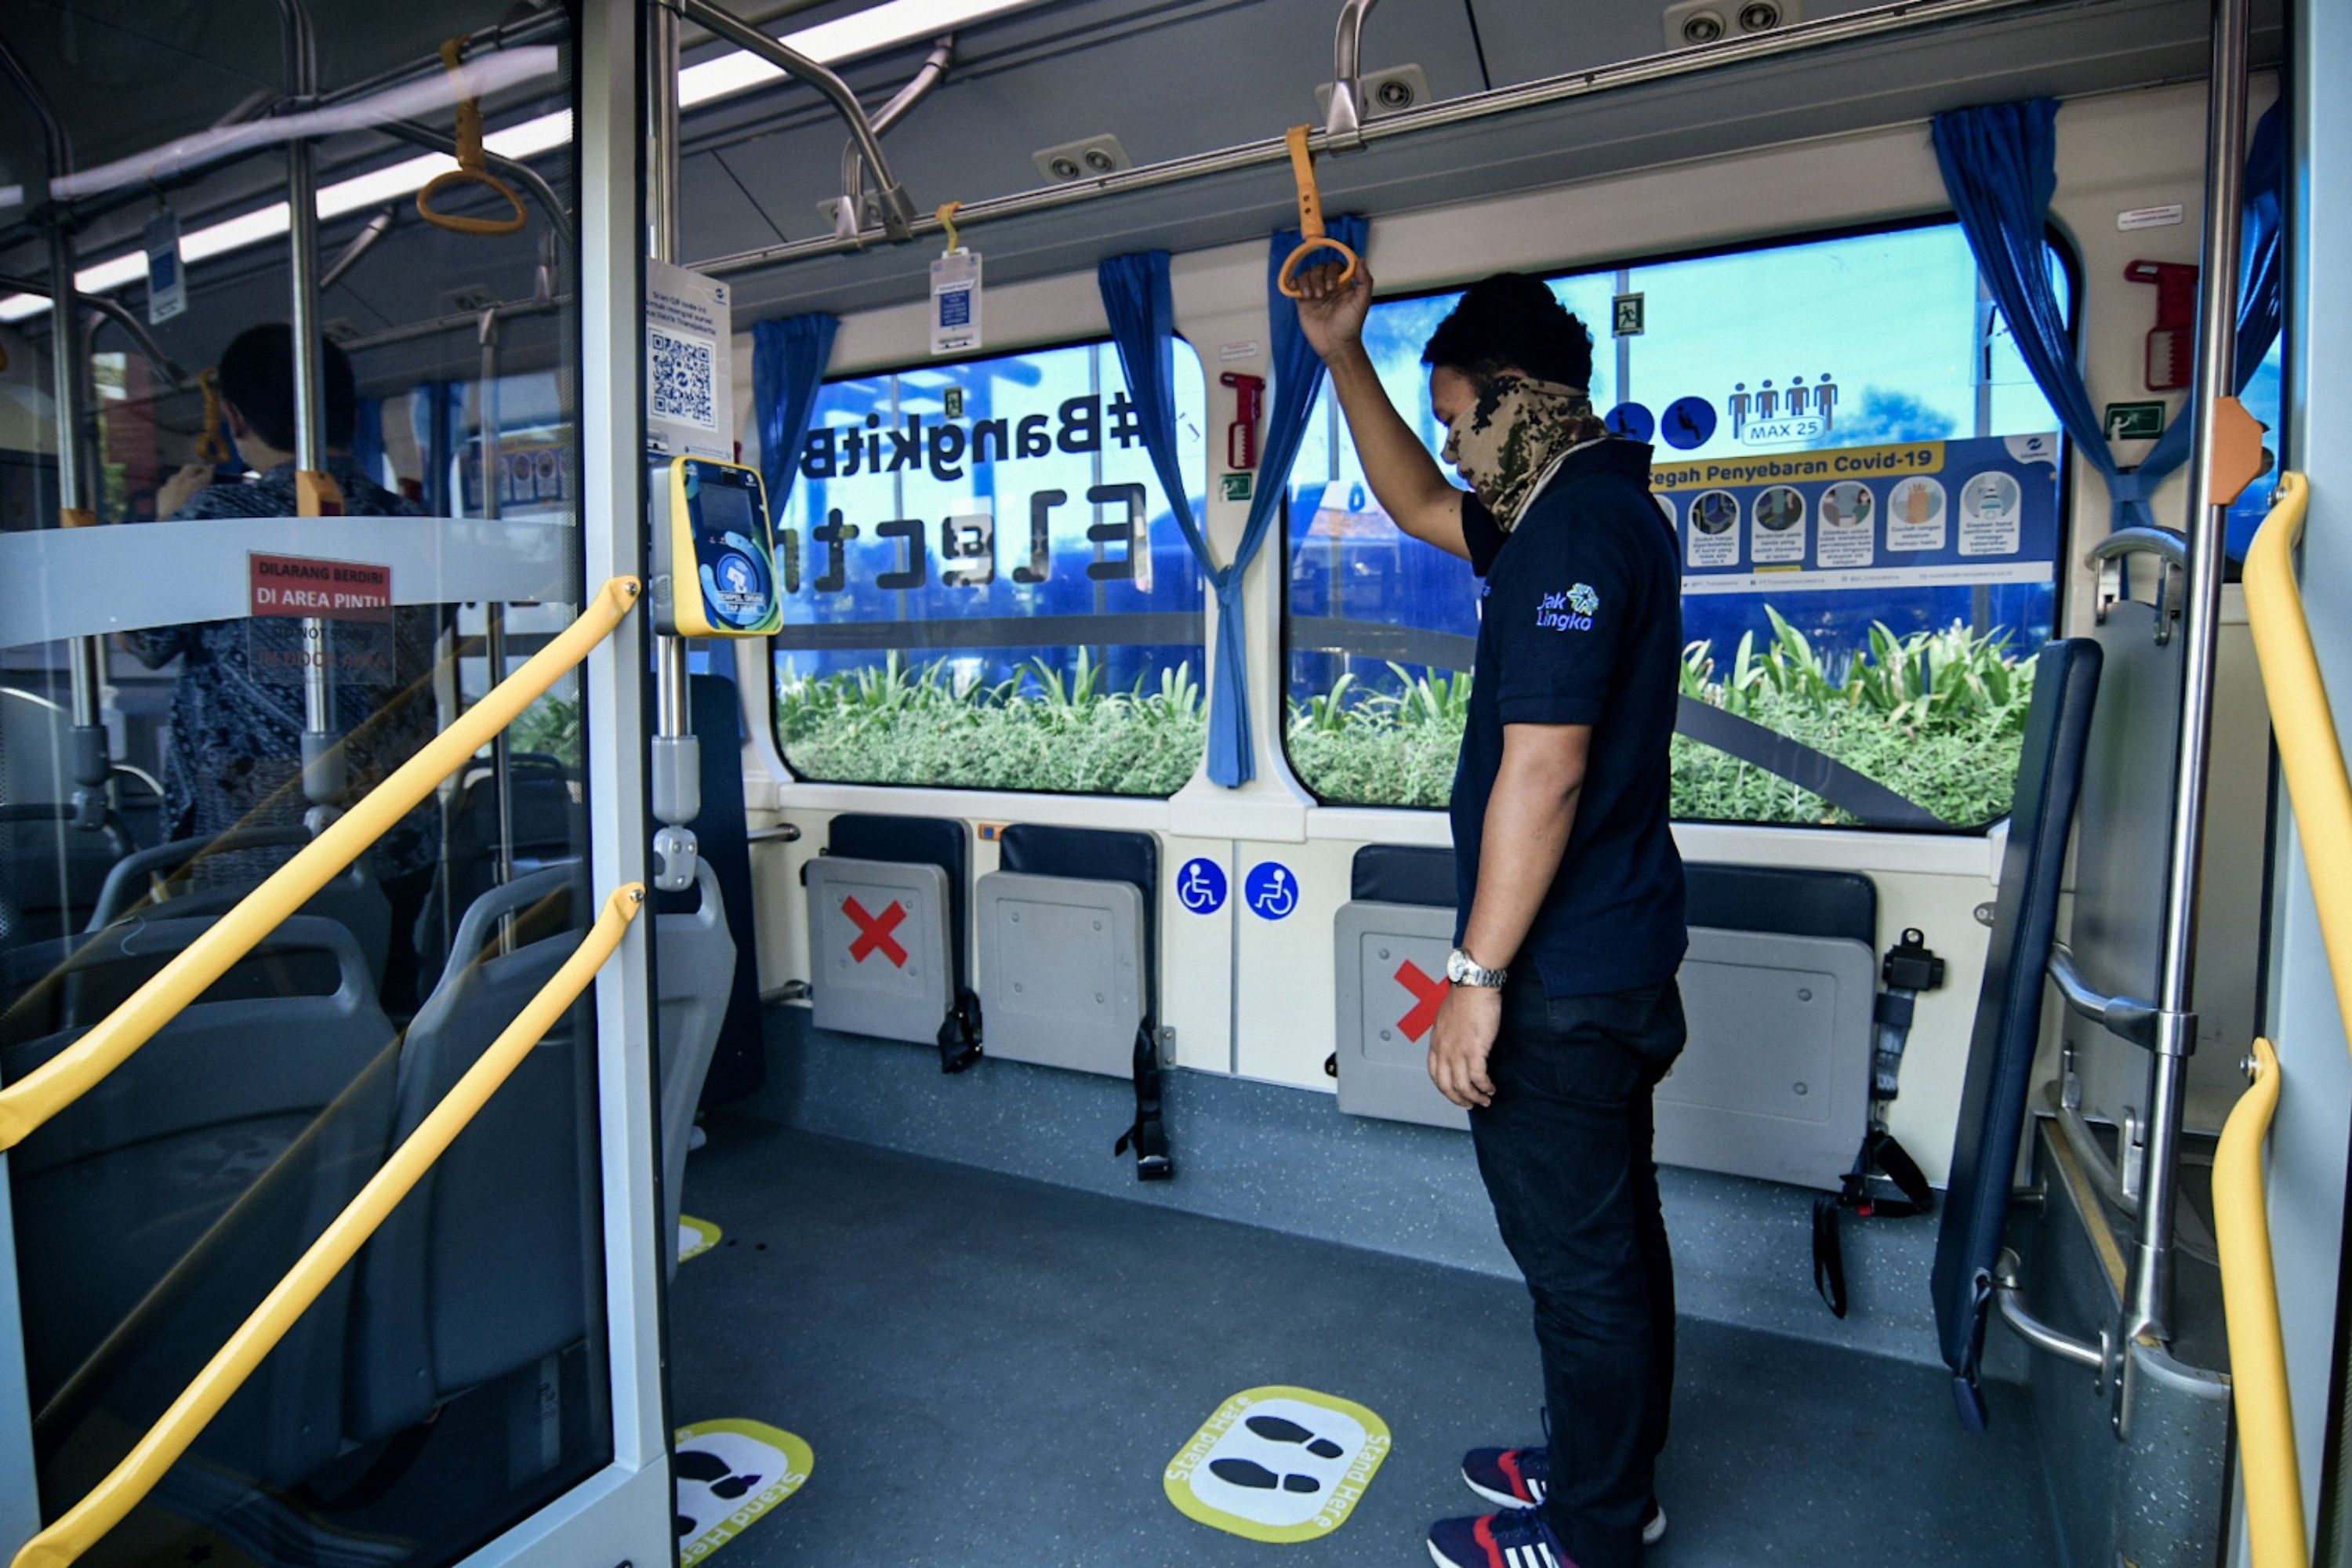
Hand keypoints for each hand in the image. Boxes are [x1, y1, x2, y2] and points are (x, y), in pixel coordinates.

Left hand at [157, 463, 213, 518]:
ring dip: (183, 477)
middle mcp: (182, 480)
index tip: (212, 467)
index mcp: (196, 483)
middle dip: (196, 468)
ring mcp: (169, 485)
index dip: (209, 470)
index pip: (205, 473)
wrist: (172, 525)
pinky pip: (168, 486)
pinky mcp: (161, 493)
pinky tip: (174, 493)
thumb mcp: (208, 506)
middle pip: (189, 468)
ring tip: (188, 482)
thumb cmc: (195, 517)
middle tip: (201, 471)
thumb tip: (215, 491)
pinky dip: (173, 487)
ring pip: (177, 476)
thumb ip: (210, 494)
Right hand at [1292, 258, 1373, 363]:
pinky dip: (1294, 283)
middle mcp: (1328, 285)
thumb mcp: (1362, 302)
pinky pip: (1295, 285)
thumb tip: (1361, 259)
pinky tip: (1297, 290)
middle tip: (1321, 296)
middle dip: (1318, 278)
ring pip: (1307, 274)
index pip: (1335, 266)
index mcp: (1343, 283)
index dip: (1331, 271)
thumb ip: (1365, 280)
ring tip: (1311, 297)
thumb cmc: (1350, 324)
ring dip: (1307, 282)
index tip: (1332, 286)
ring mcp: (1315, 292)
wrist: (1335, 344)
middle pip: (1319, 268)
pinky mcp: (1303, 301)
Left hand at [1428, 983, 1500, 1108]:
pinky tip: (1491, 1088)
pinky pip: (1478, 1078)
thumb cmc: (1464, 997)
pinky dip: (1485, 1087)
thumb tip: (1453, 1045)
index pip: (1435, 1075)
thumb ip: (1447, 1035)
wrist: (1474, 986)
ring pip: (1463, 1086)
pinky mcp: (1475, 1050)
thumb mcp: (1446, 1019)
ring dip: (1475, 1097)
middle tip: (1471, 1104)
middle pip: (1446, 1086)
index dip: (1446, 1089)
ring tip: (1485, 1099)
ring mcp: (1458, 1052)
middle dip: (1459, 1099)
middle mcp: (1443, 1050)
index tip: (1456, 1094)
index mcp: (1436, 1043)